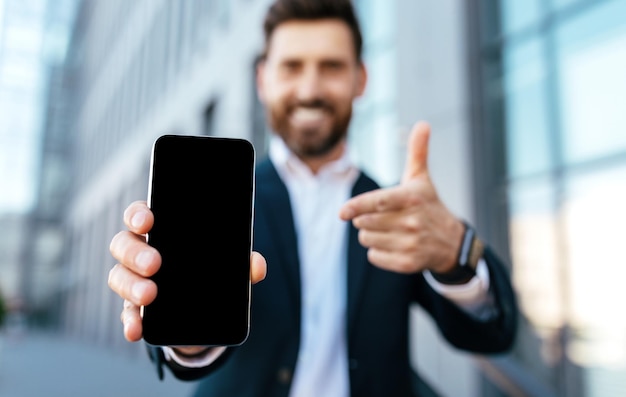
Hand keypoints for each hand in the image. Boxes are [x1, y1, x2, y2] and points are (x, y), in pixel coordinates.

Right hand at [108, 200, 266, 342]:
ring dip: (132, 285)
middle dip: (136, 253)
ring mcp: (135, 280)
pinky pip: (127, 313)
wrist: (207, 312)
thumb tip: (256, 266)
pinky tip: (136, 329)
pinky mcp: (136, 309)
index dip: (138, 214)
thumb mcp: (228, 265)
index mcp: (162, 231)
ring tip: (150, 296)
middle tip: (155, 264)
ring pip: (119, 276)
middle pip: (123, 244)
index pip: (140, 214)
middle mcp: (142, 252)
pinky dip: (130, 322)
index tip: (148, 220)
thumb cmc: (211, 272)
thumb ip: (242, 262)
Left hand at [339, 121, 463, 273]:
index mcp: (412, 198)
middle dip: (364, 218)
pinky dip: (377, 252)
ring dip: (370, 234)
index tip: (342, 213)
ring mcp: (411, 243)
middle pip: (365, 222)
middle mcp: (412, 221)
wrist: (451, 242)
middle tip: (380, 215)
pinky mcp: (408, 263)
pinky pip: (374, 256)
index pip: (378, 202)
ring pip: (367, 239)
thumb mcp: (422, 179)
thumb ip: (417, 152)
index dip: (357, 207)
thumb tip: (423, 123)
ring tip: (389, 230)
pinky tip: (392, 244)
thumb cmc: (428, 205)